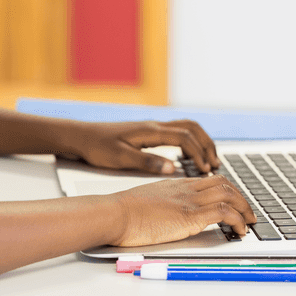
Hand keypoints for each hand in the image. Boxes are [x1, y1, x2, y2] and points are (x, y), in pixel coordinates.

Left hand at [67, 120, 220, 174]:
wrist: (80, 136)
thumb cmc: (97, 147)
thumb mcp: (120, 158)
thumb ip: (147, 163)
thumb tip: (173, 168)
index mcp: (150, 131)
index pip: (185, 138)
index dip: (199, 153)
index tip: (207, 170)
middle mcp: (154, 126)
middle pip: (191, 128)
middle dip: (207, 145)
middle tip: (216, 164)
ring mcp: (151, 128)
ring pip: (186, 128)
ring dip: (200, 142)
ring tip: (208, 161)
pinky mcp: (147, 133)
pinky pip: (176, 133)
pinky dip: (189, 143)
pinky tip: (187, 158)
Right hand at [109, 176, 255, 246]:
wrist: (115, 213)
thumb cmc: (122, 211)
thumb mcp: (146, 200)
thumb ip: (160, 202)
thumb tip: (163, 213)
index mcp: (175, 184)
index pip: (210, 181)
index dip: (227, 190)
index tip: (234, 201)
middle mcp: (186, 189)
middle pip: (224, 184)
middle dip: (241, 198)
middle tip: (248, 213)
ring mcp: (189, 201)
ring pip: (229, 195)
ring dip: (245, 209)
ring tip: (250, 223)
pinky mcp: (190, 216)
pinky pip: (224, 212)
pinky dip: (238, 220)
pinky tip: (240, 231)